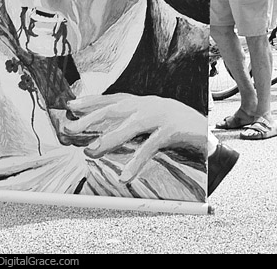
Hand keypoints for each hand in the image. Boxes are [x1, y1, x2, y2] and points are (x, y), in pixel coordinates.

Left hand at [58, 93, 205, 183]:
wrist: (207, 130)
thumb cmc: (173, 126)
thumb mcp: (150, 120)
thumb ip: (129, 123)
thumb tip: (100, 133)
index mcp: (141, 101)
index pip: (111, 99)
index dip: (90, 102)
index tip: (70, 107)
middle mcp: (147, 104)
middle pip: (114, 109)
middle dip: (90, 119)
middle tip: (69, 129)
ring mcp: (160, 116)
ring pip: (129, 127)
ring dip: (107, 139)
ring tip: (89, 151)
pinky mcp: (172, 131)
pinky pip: (149, 148)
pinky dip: (136, 162)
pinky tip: (124, 177)